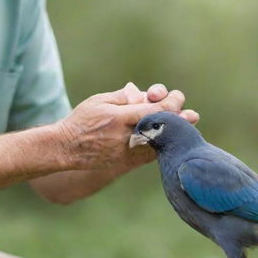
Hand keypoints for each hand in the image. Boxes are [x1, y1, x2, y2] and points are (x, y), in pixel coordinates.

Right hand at [56, 82, 198, 170]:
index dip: (172, 102)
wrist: (66, 148)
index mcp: (121, 118)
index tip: (176, 97)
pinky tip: (169, 139)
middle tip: (191, 114)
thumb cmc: (82, 120)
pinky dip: (162, 145)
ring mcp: (129, 152)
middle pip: (164, 127)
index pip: (157, 110)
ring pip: (162, 144)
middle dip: (180, 118)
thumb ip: (125, 96)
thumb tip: (145, 94)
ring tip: (187, 125)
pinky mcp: (128, 163)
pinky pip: (152, 155)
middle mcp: (128, 136)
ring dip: (175, 134)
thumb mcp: (101, 100)